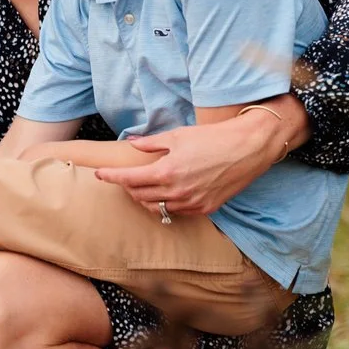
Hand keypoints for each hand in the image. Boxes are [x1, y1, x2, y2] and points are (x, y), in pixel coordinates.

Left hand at [95, 108, 287, 218]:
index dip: (111, 177)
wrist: (248, 148)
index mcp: (166, 171)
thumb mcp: (178, 135)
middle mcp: (176, 191)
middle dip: (128, 187)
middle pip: (140, 196)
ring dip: (146, 199)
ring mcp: (191, 203)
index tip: (99, 174)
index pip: (128, 179)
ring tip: (143, 187)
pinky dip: (167, 205)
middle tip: (124, 177)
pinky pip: (177, 212)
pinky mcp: (205, 209)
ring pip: (157, 209)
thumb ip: (151, 143)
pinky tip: (167, 194)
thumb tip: (132, 144)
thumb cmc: (214, 137)